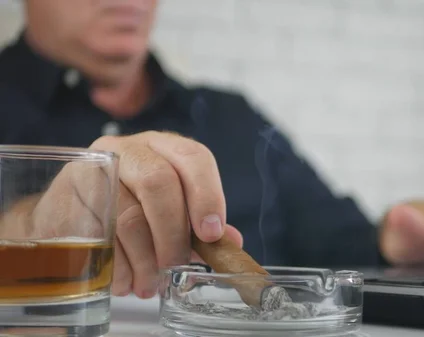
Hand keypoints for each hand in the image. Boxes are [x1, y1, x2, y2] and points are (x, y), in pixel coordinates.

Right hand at [0, 131, 242, 297]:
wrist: (69, 215)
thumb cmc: (129, 212)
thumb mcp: (170, 213)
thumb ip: (198, 226)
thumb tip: (230, 241)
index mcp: (164, 148)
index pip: (193, 157)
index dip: (207, 196)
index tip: (212, 234)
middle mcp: (130, 149)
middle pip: (158, 182)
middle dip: (174, 233)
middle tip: (176, 266)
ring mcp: (95, 166)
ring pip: (128, 216)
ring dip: (145, 260)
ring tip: (150, 284)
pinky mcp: (68, 192)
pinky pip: (98, 236)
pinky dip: (118, 267)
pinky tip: (125, 280)